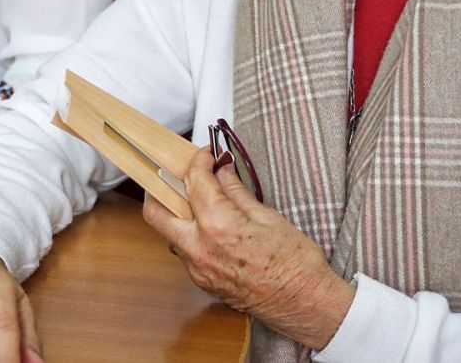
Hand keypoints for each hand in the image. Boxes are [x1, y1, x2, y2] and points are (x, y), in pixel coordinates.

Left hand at [142, 145, 355, 349]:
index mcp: (218, 226)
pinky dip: (190, 233)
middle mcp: (199, 249)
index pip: (194, 182)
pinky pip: (184, 252)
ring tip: (197, 199)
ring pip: (168, 233)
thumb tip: (222, 172)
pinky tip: (210, 226)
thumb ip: (237, 192)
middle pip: (156, 212)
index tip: (206, 155)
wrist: (305, 304)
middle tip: (179, 174)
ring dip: (175, 212)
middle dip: (160, 187)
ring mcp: (197, 269)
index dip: (198, 161)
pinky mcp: (201, 283)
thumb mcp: (268, 217)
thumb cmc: (296, 264)